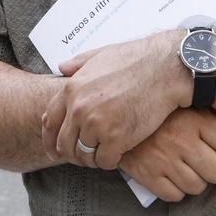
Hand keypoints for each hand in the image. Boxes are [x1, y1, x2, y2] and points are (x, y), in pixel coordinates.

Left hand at [41, 30, 189, 169]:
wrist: (166, 68)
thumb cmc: (136, 59)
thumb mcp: (100, 54)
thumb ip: (78, 63)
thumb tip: (62, 67)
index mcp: (72, 89)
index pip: (50, 122)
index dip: (49, 139)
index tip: (54, 149)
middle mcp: (79, 109)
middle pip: (64, 144)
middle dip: (72, 153)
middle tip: (83, 156)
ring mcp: (97, 125)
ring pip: (83, 156)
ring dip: (91, 159)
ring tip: (102, 154)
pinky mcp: (117, 139)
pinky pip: (104, 161)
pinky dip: (110, 161)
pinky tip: (117, 154)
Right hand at [120, 109, 215, 201]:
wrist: (115, 115)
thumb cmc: (158, 110)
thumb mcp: (186, 101)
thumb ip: (214, 108)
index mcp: (194, 119)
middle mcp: (181, 141)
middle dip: (213, 167)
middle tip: (203, 158)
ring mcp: (164, 160)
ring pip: (198, 187)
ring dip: (194, 179)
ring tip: (185, 166)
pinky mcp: (148, 176)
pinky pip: (175, 196)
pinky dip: (174, 189)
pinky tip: (170, 174)